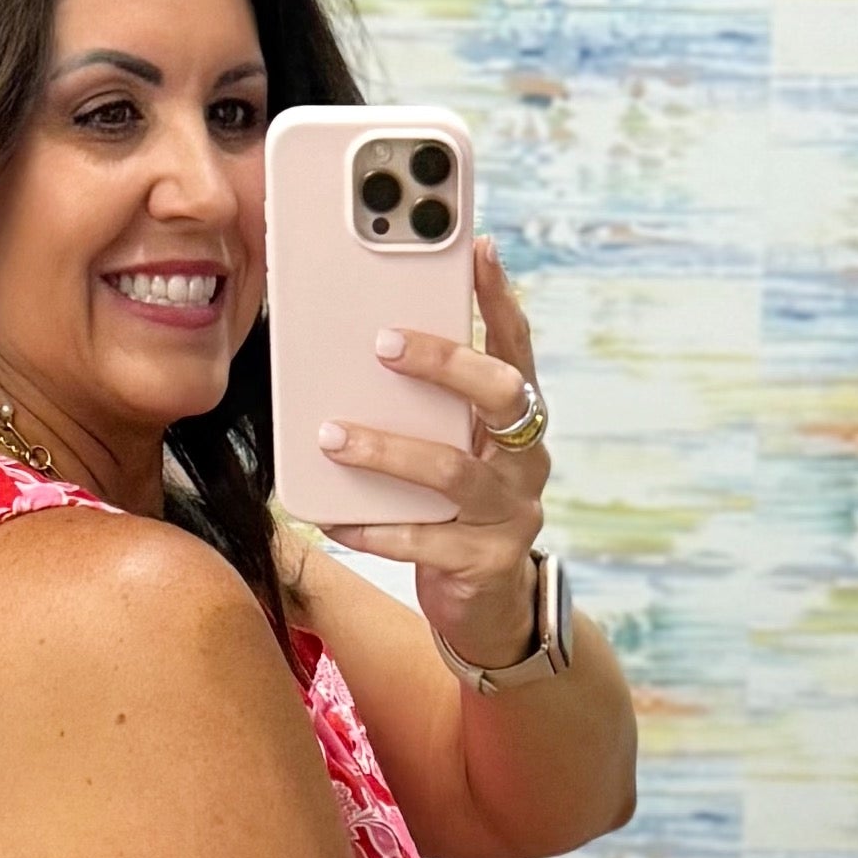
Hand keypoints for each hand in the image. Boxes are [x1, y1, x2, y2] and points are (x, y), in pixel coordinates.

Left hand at [318, 235, 548, 678]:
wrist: (483, 609)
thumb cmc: (449, 512)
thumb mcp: (445, 451)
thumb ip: (422, 409)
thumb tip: (353, 349)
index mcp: (518, 421)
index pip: (517, 346)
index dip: (500, 298)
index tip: (477, 248)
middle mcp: (526, 460)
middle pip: (502, 395)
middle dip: (445, 363)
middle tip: (384, 343)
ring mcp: (511, 514)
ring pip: (452, 471)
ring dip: (387, 450)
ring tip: (332, 436)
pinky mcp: (485, 564)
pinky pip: (423, 541)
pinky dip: (373, 528)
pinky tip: (332, 518)